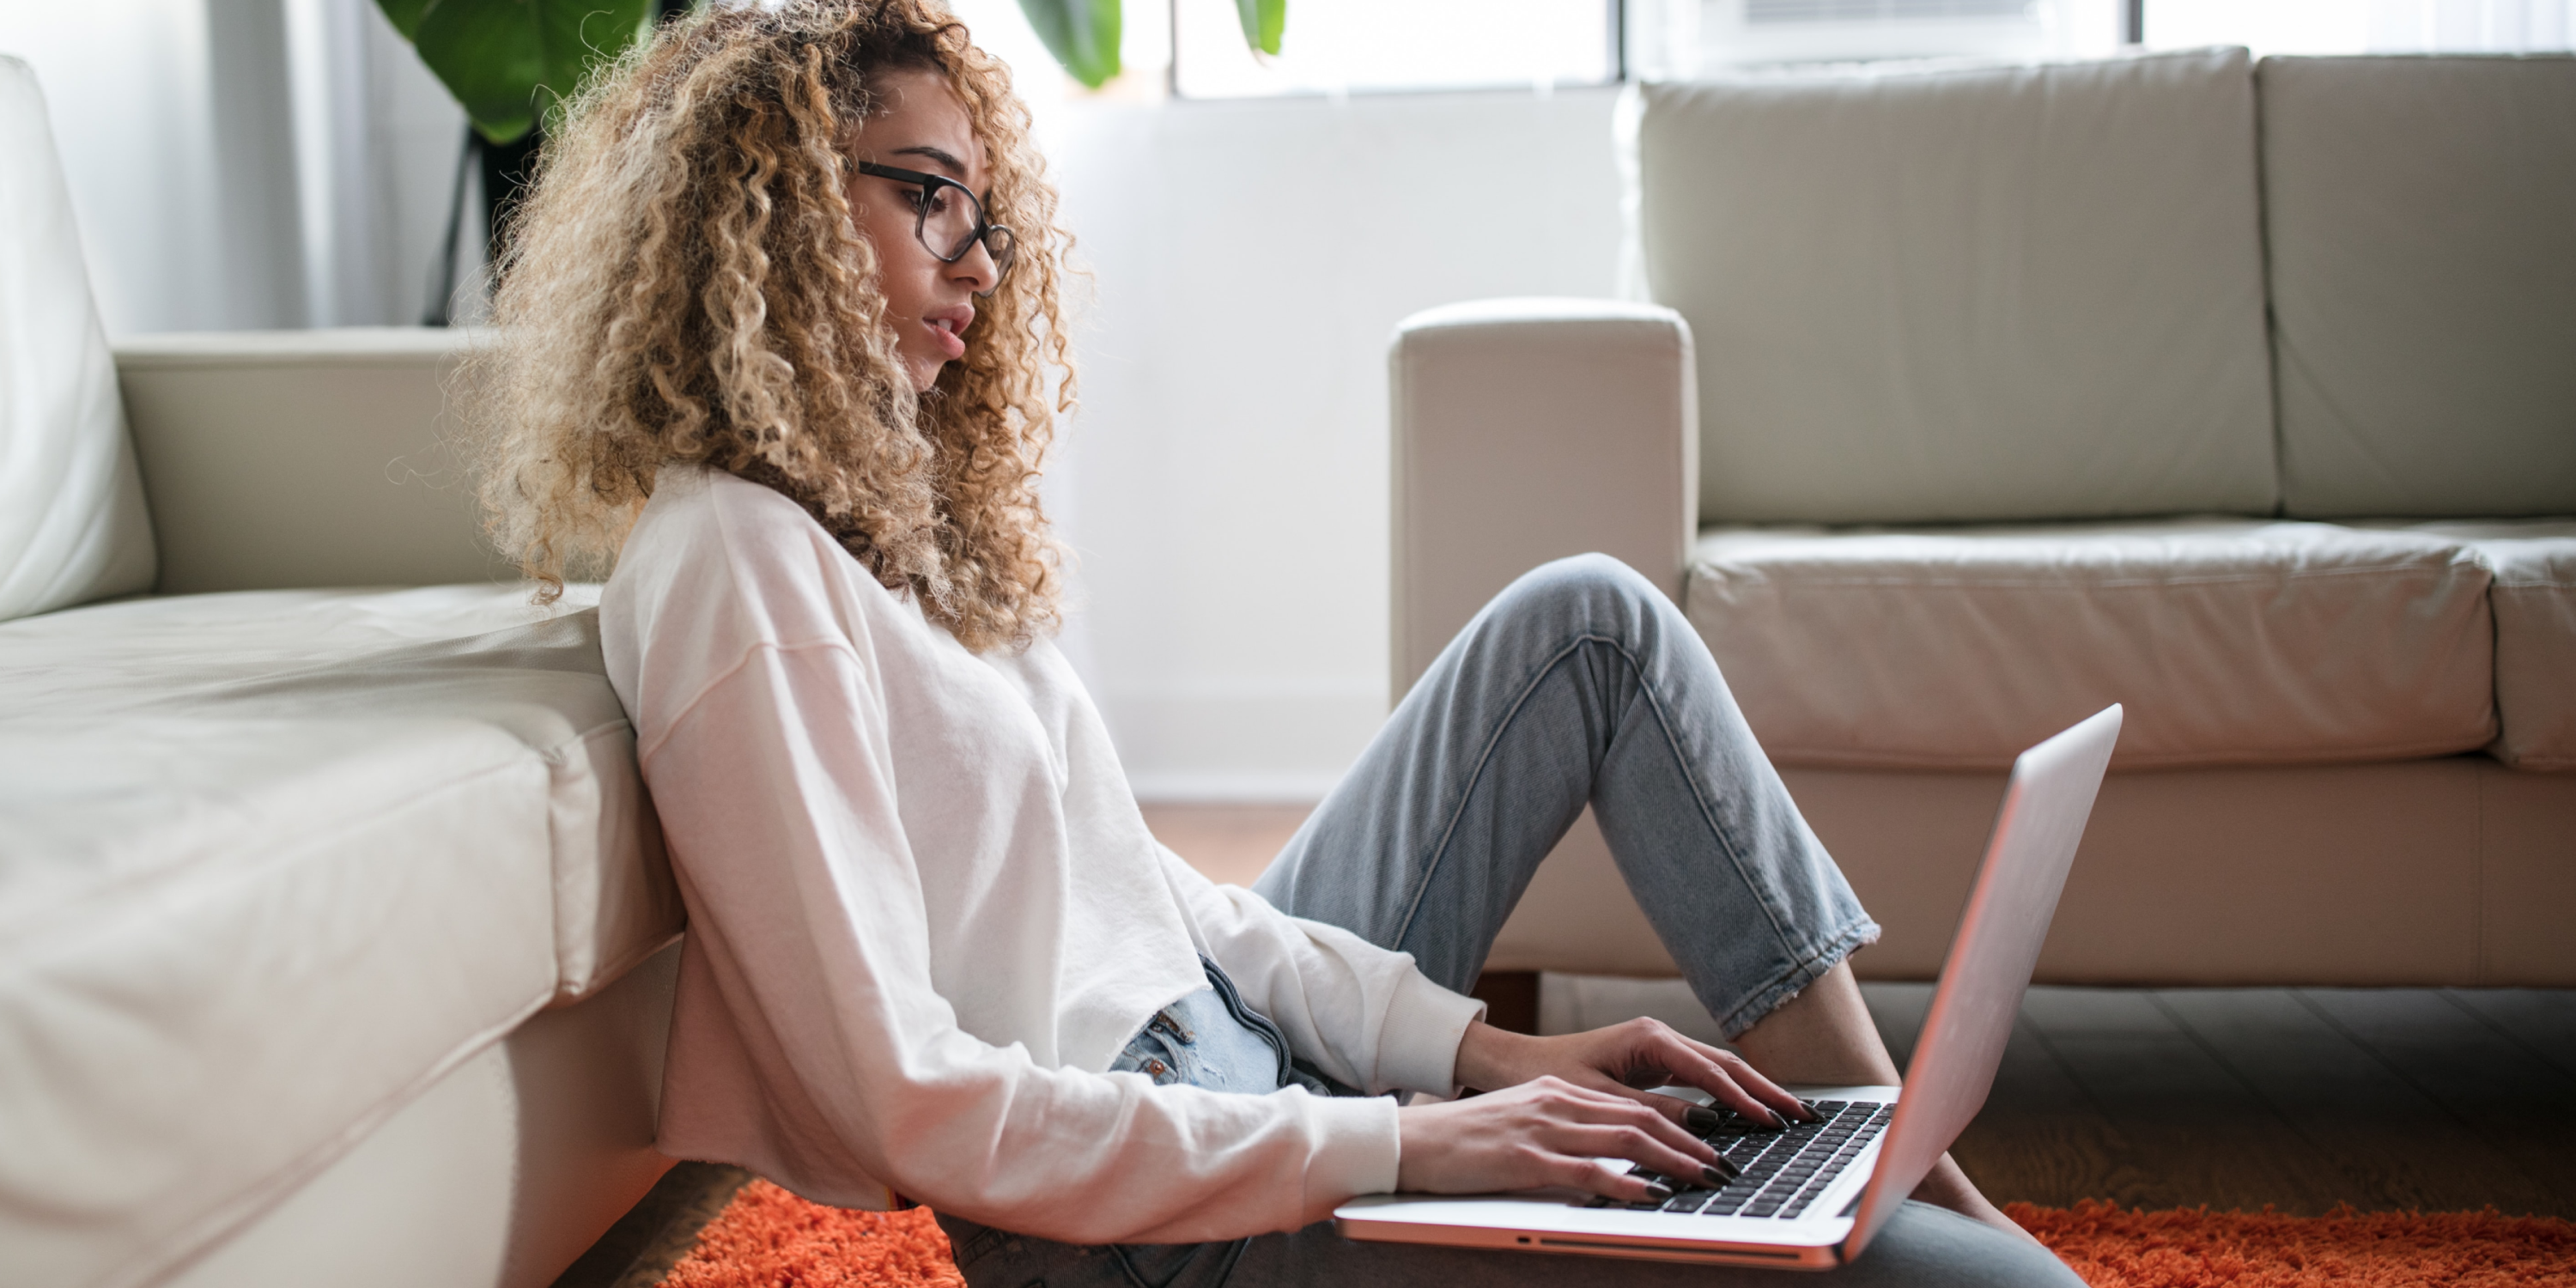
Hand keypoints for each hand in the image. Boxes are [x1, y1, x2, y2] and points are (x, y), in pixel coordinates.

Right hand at [1395, 1076, 1732, 1201]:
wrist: (1410, 1141)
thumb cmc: (1462, 1140)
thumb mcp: (1521, 1123)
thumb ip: (1564, 1131)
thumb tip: (1608, 1155)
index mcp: (1558, 1092)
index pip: (1632, 1105)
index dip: (1678, 1124)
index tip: (1710, 1145)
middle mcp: (1557, 1102)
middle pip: (1640, 1119)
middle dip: (1690, 1143)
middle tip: (1724, 1165)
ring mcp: (1542, 1129)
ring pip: (1625, 1139)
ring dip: (1673, 1161)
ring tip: (1705, 1179)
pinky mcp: (1525, 1159)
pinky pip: (1587, 1171)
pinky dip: (1626, 1182)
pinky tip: (1652, 1194)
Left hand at [1451, 1018, 1815, 1133]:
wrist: (1518, 1063)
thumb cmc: (1550, 1076)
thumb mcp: (1600, 1099)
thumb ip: (1652, 1112)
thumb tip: (1703, 1127)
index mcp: (1649, 1038)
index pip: (1710, 1071)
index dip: (1743, 1099)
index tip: (1771, 1121)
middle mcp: (1660, 1036)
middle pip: (1725, 1064)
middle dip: (1765, 1089)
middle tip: (1801, 1115)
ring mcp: (1660, 1047)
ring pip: (1718, 1069)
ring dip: (1753, 1091)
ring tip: (1788, 1114)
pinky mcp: (1656, 1061)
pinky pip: (1702, 1077)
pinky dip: (1729, 1093)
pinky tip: (1750, 1111)